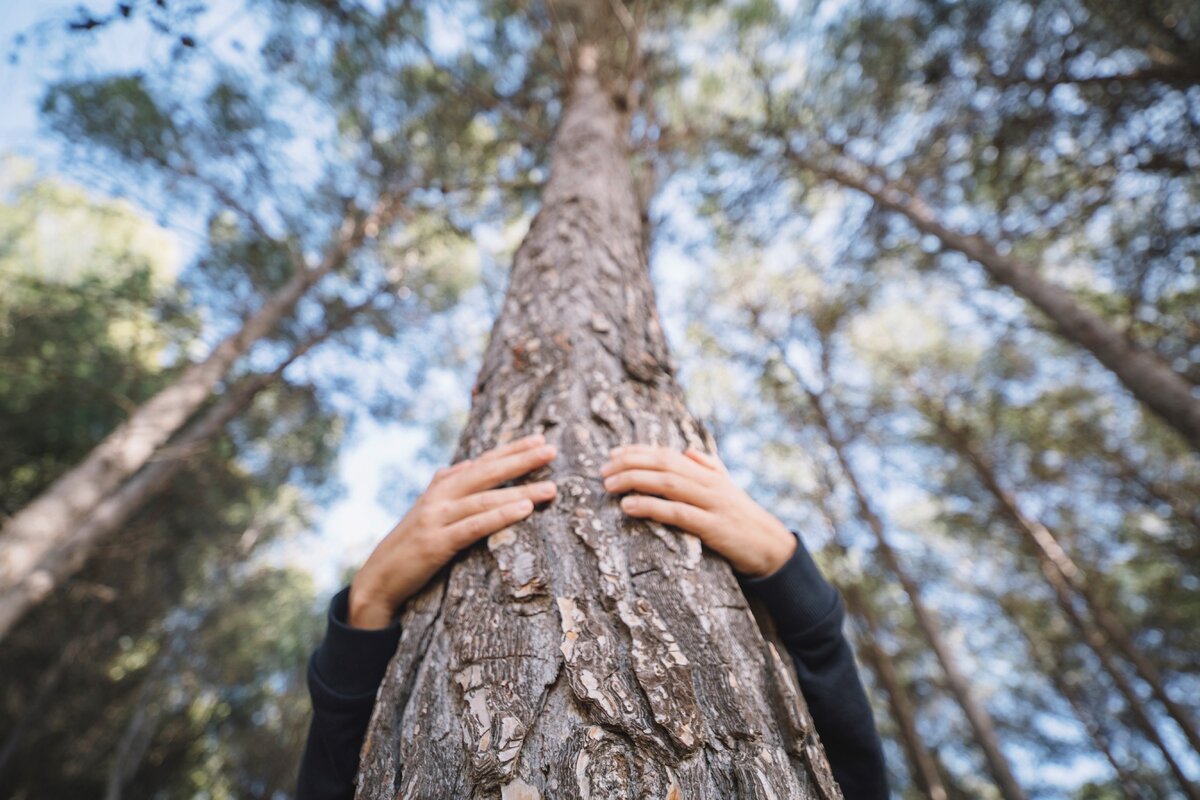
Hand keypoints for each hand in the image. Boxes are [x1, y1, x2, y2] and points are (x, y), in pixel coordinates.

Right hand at [348, 433, 557, 628]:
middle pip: (486, 473)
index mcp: (440, 487)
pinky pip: (474, 527)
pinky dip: (500, 516)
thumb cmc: (408, 544)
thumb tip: (462, 465)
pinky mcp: (437, 544)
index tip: (539, 439)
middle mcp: (439, 497)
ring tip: (551, 488)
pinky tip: (524, 509)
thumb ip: (443, 487)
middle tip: (551, 450)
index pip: (482, 462)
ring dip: (521, 491)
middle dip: (521, 460)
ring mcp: (437, 519)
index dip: (510, 450)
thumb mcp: (424, 510)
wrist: (378, 579)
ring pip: (485, 499)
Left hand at [600, 444, 796, 577]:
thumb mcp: (727, 488)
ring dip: (635, 481)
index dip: (637, 451)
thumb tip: (688, 450)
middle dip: (630, 464)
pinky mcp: (712, 527)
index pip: (667, 454)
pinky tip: (629, 507)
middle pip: (663, 465)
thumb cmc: (742, 517)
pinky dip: (651, 507)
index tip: (612, 454)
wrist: (769, 545)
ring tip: (610, 485)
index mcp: (707, 472)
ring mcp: (711, 503)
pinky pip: (677, 513)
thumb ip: (709, 467)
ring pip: (668, 484)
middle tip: (603, 471)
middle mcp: (708, 482)